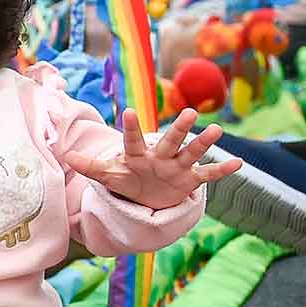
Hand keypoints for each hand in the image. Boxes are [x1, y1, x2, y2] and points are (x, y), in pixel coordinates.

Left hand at [63, 108, 240, 210]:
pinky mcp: (190, 180)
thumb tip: (67, 156)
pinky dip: (222, 170)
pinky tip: (238, 163)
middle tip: (189, 113)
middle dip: (179, 129)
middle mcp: (161, 156)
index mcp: (138, 155)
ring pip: (192, 152)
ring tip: (217, 130)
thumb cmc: (128, 179)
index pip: (133, 140)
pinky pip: (208, 175)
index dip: (130, 128)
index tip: (127, 111)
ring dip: (204, 143)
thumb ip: (91, 166)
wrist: (147, 195)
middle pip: (170, 141)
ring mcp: (177, 167)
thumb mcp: (109, 176)